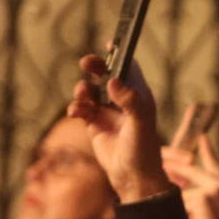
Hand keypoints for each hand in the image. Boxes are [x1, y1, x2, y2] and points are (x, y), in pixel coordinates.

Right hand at [67, 54, 169, 201]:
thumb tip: (113, 80)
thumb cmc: (143, 150)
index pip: (130, 68)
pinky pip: (80, 108)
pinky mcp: (94, 124)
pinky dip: (76, 107)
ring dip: (82, 90)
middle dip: (94, 66)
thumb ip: (129, 102)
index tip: (110, 41)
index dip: (120, 54)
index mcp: (139, 96)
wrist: (132, 176)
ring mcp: (107, 111)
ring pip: (89, 90)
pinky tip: (76, 112)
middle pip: (105, 74)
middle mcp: (123, 101)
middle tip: (86, 63)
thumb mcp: (140, 124)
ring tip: (83, 97)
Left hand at [162, 134, 218, 218]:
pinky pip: (181, 200)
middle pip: (191, 169)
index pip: (214, 163)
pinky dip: (178, 211)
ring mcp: (214, 189)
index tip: (202, 136)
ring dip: (175, 200)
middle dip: (173, 167)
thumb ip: (202, 196)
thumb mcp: (214, 211)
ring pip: (182, 188)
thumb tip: (180, 188)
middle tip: (158, 159)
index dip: (208, 150)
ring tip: (176, 205)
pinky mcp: (203, 198)